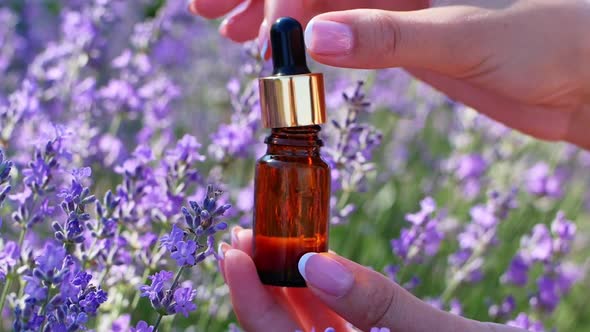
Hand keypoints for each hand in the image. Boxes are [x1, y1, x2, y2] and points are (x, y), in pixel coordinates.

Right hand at [190, 0, 589, 149]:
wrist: (587, 82)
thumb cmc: (558, 47)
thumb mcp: (473, 39)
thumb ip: (395, 36)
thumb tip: (316, 42)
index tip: (245, 21)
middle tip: (209, 12)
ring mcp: (400, 2)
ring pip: (322, 0)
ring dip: (273, 14)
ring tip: (229, 32)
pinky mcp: (405, 33)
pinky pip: (344, 28)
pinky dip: (308, 41)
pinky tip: (286, 52)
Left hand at [218, 226, 524, 331]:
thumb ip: (377, 304)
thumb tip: (314, 264)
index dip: (249, 298)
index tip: (233, 251)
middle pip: (281, 327)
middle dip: (257, 281)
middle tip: (242, 234)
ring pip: (303, 319)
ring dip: (282, 278)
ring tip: (264, 234)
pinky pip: (332, 315)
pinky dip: (317, 284)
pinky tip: (307, 254)